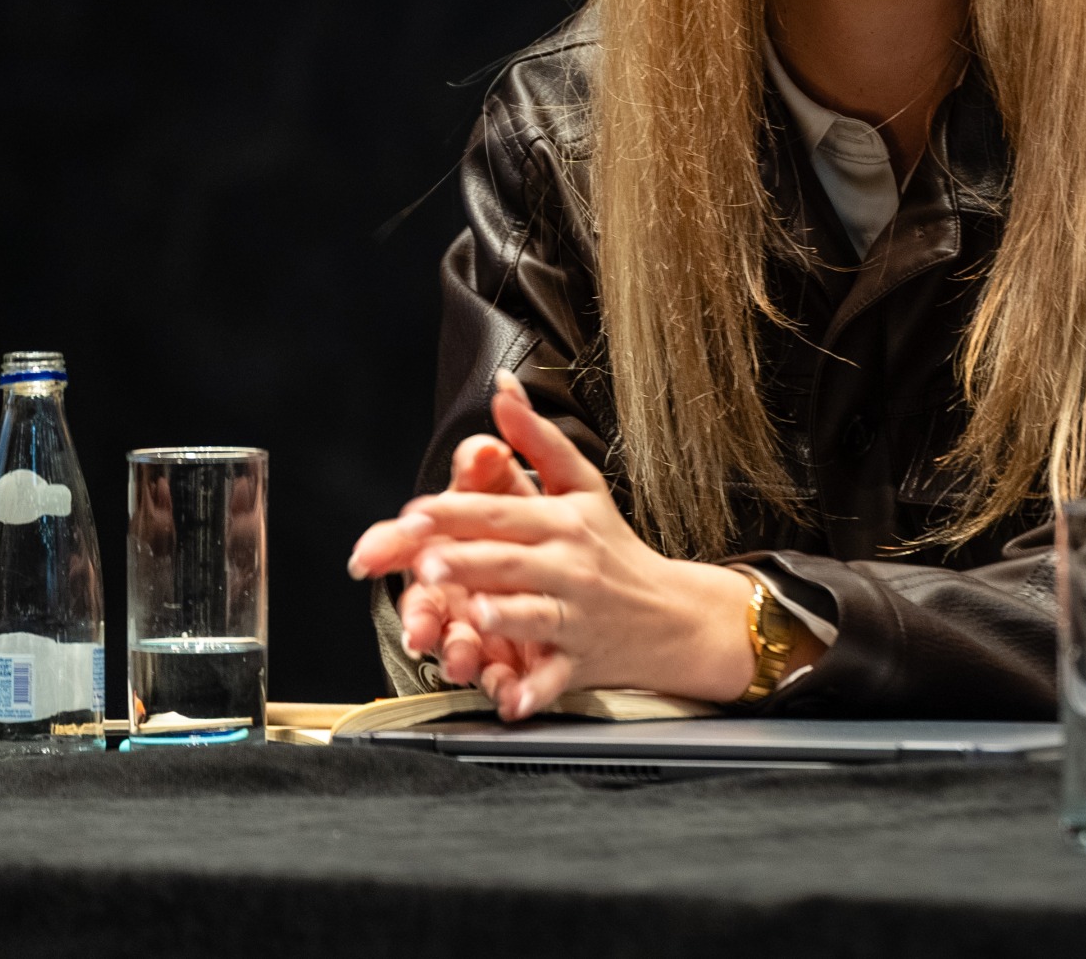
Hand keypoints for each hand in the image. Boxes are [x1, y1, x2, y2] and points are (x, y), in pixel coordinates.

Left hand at [347, 371, 753, 717]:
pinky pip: (555, 678)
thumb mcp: (581, 485)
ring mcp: (576, 615)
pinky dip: (533, 691)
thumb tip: (501, 386)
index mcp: (560, 522)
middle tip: (428, 560)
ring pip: (535, 615)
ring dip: (505, 616)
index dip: (455, 511)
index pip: (501, 512)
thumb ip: (536, 438)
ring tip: (475, 614)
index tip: (413, 512)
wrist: (672, 614)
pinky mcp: (581, 660)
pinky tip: (511, 699)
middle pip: (509, 561)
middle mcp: (568, 567)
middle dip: (467, 560)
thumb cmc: (613, 547)